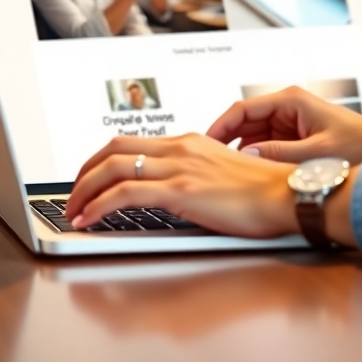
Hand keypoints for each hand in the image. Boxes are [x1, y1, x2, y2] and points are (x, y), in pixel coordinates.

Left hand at [64, 133, 296, 236]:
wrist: (288, 195)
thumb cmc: (265, 192)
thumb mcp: (224, 176)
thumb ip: (197, 177)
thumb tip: (177, 193)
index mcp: (192, 143)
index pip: (135, 142)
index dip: (104, 160)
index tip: (92, 179)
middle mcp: (182, 147)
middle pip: (115, 147)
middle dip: (85, 171)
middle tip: (73, 193)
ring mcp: (181, 166)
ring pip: (113, 166)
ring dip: (84, 189)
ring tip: (73, 209)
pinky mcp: (182, 189)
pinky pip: (127, 192)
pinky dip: (99, 204)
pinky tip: (89, 219)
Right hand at [206, 86, 361, 163]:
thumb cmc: (361, 145)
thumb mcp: (315, 153)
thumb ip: (279, 154)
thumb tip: (247, 157)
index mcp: (291, 100)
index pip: (242, 109)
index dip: (219, 127)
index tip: (204, 144)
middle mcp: (288, 108)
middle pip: (243, 122)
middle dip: (225, 142)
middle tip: (207, 164)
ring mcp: (290, 123)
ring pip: (252, 136)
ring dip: (239, 152)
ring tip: (222, 173)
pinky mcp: (294, 138)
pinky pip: (265, 146)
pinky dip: (254, 159)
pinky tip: (246, 176)